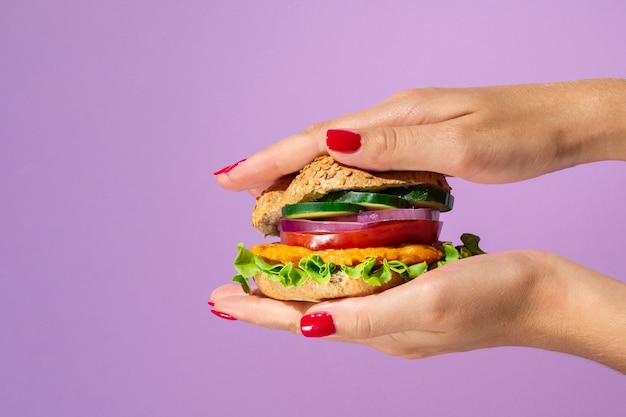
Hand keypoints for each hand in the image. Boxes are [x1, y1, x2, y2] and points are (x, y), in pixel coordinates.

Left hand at [210, 250, 625, 371]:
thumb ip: (366, 319)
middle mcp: (379, 325)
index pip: (299, 322)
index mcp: (376, 330)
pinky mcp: (415, 293)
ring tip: (269, 270)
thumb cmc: (491, 298)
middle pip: (307, 312)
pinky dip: (333, 272)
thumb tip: (308, 327)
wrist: (543, 296)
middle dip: (266, 300)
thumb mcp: (426, 306)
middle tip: (231, 284)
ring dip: (296, 286)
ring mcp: (397, 310)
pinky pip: (359, 284)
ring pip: (330, 297)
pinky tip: (331, 258)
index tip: (218, 299)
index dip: (257, 311)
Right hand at [215, 78, 625, 194]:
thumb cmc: (520, 133)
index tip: (228, 178)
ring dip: (298, 173)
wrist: (564, 121)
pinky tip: (328, 195)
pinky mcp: (420, 142)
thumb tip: (331, 142)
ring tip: (267, 198)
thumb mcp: (462, 143)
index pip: (317, 137)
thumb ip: (397, 145)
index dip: (269, 158)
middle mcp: (393, 118)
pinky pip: (362, 163)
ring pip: (337, 152)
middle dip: (272, 164)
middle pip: (317, 141)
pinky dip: (333, 179)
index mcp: (396, 116)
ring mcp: (406, 128)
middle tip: (234, 190)